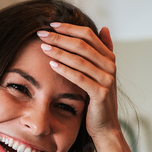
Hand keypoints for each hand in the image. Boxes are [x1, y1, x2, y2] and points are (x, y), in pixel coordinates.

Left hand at [37, 22, 119, 138]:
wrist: (105, 126)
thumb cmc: (97, 99)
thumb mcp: (100, 73)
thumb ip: (102, 51)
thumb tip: (105, 28)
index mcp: (109, 58)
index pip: (88, 35)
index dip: (69, 28)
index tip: (51, 25)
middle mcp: (110, 66)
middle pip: (82, 44)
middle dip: (60, 37)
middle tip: (41, 33)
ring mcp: (107, 80)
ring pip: (80, 60)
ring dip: (59, 51)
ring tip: (43, 47)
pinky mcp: (101, 93)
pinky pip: (79, 77)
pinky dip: (64, 69)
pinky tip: (51, 64)